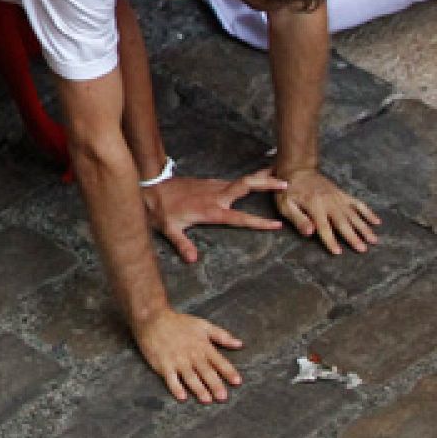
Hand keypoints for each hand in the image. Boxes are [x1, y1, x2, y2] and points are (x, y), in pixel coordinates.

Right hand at [135, 309, 242, 403]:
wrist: (152, 318)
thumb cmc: (178, 322)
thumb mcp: (202, 325)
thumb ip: (222, 336)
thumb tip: (240, 344)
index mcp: (203, 345)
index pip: (219, 361)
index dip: (228, 372)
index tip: (237, 382)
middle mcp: (191, 354)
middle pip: (206, 372)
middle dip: (215, 385)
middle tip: (223, 397)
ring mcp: (177, 360)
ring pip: (190, 377)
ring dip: (199, 389)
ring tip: (207, 400)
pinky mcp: (163, 364)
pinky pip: (170, 379)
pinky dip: (176, 388)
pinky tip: (182, 397)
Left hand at [141, 171, 286, 263]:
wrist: (150, 186)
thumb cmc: (160, 210)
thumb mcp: (169, 229)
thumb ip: (182, 244)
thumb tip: (192, 260)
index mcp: (211, 210)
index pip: (240, 217)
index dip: (259, 222)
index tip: (277, 224)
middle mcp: (216, 195)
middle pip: (246, 185)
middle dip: (267, 183)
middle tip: (287, 183)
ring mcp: (213, 186)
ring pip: (241, 181)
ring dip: (260, 179)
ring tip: (279, 177)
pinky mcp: (209, 183)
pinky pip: (232, 181)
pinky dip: (246, 181)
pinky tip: (253, 182)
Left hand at [274, 167, 380, 253]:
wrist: (298, 170)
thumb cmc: (288, 191)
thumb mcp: (285, 205)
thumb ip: (298, 219)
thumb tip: (309, 233)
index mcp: (314, 206)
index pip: (324, 227)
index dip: (330, 240)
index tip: (338, 252)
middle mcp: (329, 202)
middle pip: (343, 222)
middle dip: (354, 237)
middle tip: (363, 249)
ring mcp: (338, 198)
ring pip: (354, 215)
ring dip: (364, 227)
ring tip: (373, 240)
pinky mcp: (343, 194)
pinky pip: (358, 204)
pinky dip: (368, 212)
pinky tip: (376, 221)